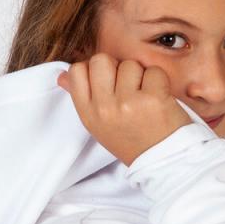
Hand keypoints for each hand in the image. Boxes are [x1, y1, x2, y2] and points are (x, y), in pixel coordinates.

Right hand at [56, 53, 192, 166]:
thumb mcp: (100, 125)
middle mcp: (104, 108)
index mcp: (88, 114)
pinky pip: (153, 71)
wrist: (162, 163)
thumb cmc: (132, 141)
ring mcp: (128, 103)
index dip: (93, 69)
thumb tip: (62, 76)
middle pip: (101, 60)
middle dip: (116, 67)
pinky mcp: (152, 99)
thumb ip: (82, 98)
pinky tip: (160, 99)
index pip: (76, 71)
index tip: (107, 82)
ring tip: (145, 98)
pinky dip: (160, 82)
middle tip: (128, 87)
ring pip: (129, 64)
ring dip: (140, 76)